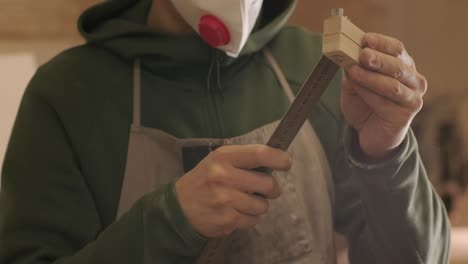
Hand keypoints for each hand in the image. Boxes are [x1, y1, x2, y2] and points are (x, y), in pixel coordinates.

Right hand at [175, 144, 290, 237]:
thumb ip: (244, 159)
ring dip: (258, 205)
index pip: (259, 154)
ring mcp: (225, 200)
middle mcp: (223, 176)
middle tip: (266, 189)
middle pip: (267, 184)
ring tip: (243, 202)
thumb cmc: (204, 180)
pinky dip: (249, 218)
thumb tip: (277, 162)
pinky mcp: (227, 220)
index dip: (279, 159)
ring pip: (262, 205)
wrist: (179, 207)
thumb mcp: (218, 160)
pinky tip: (235, 212)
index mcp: (223, 157)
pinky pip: (253, 220)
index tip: (286, 163)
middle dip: (272, 189)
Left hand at [341, 33, 427, 160]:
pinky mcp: (407, 114)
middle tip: (363, 54)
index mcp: (402, 65)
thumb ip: (353, 70)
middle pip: (398, 64)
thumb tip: (347, 56)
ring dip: (372, 77)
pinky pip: (389, 102)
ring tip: (354, 72)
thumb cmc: (364, 104)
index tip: (365, 39)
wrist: (370, 133)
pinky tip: (359, 89)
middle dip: (379, 59)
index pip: (396, 48)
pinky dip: (371, 94)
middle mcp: (413, 79)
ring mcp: (413, 96)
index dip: (381, 42)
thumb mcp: (354, 84)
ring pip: (393, 84)